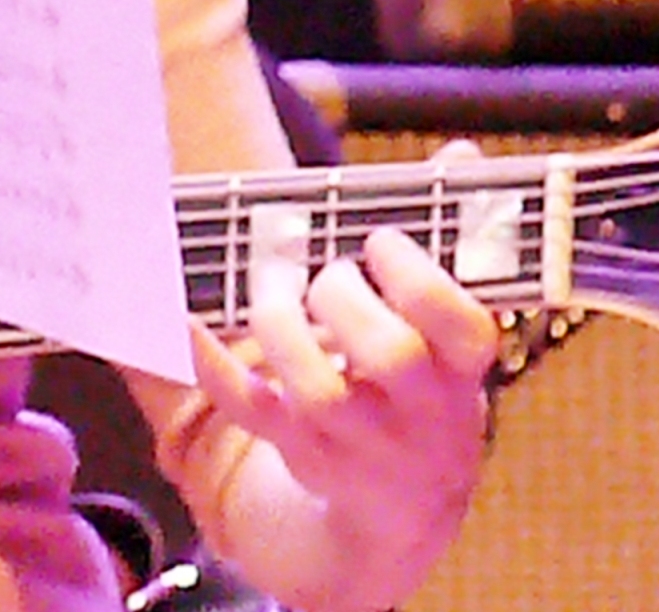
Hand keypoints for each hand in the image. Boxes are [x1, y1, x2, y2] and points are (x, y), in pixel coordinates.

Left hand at [189, 225, 495, 556]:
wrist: (406, 504)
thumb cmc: (424, 384)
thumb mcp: (451, 336)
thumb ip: (446, 248)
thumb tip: (455, 155)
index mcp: (463, 369)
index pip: (459, 324)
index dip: (415, 276)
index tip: (379, 242)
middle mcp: (422, 414)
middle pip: (391, 357)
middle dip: (344, 296)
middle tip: (325, 275)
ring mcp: (361, 443)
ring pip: (318, 392)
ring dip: (280, 324)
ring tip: (271, 284)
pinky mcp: (305, 454)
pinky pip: (253, 412)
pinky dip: (216, 365)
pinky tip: (196, 322)